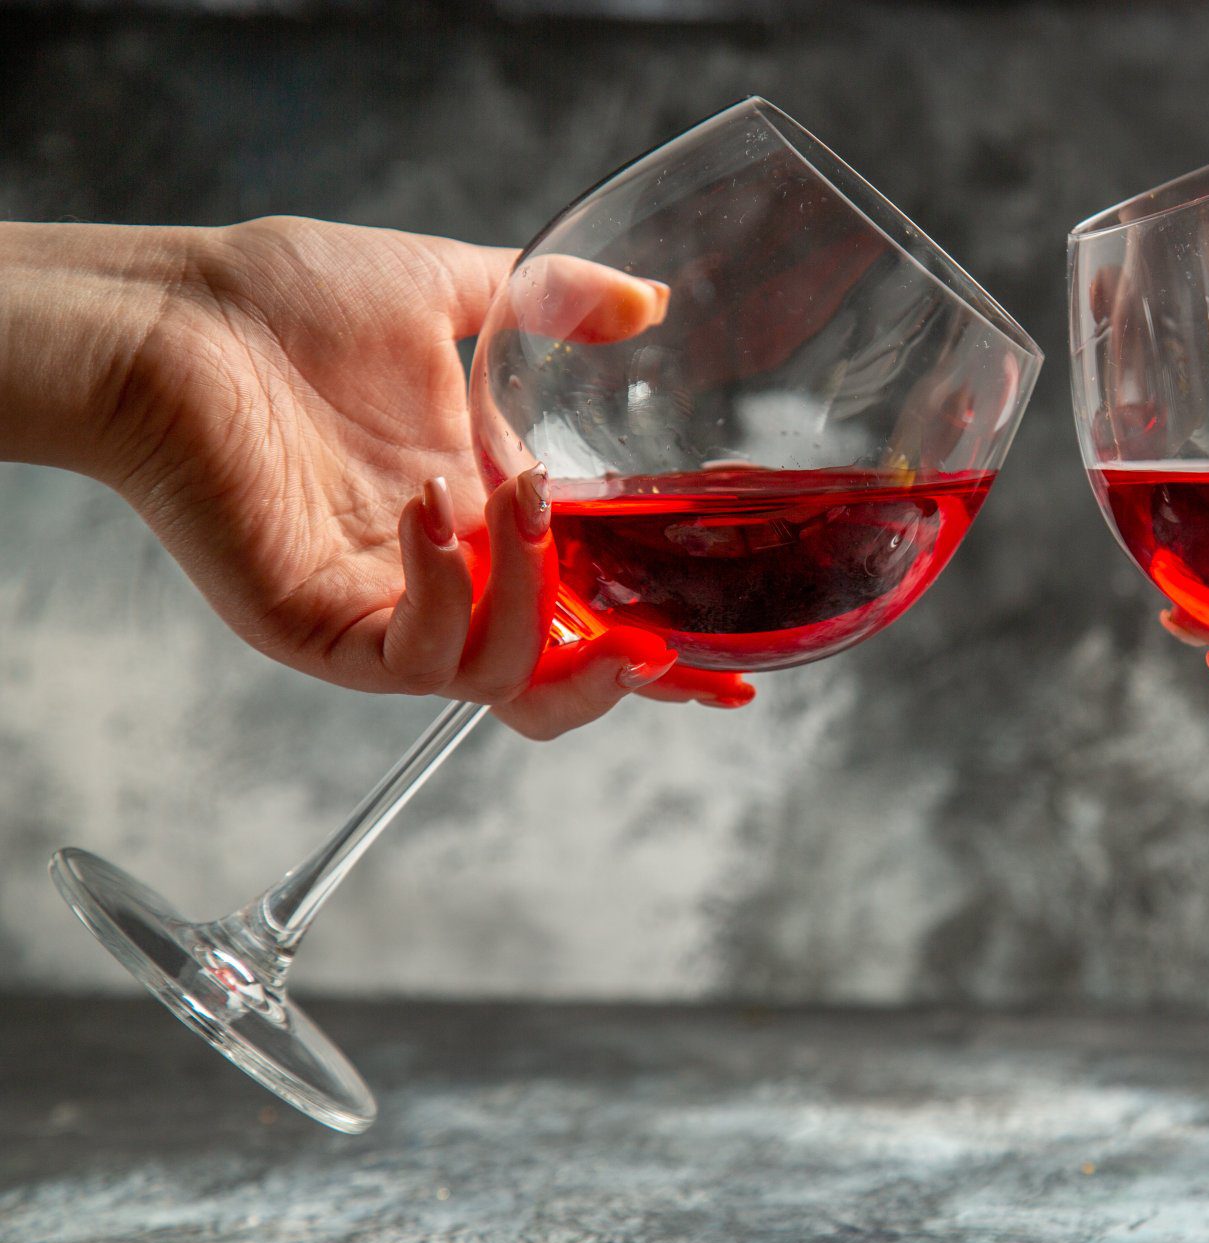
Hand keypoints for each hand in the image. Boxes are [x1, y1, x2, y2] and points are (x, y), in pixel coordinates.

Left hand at [3, 217, 751, 736]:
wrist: (176, 314)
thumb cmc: (288, 302)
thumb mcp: (454, 290)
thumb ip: (555, 301)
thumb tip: (650, 303)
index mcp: (488, 518)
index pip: (589, 609)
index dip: (664, 651)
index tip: (733, 670)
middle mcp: (448, 580)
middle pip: (553, 687)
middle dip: (624, 683)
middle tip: (661, 648)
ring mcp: (387, 609)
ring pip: (499, 678)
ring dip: (531, 597)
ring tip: (518, 495)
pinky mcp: (324, 626)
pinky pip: (412, 653)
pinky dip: (441, 591)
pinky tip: (433, 508)